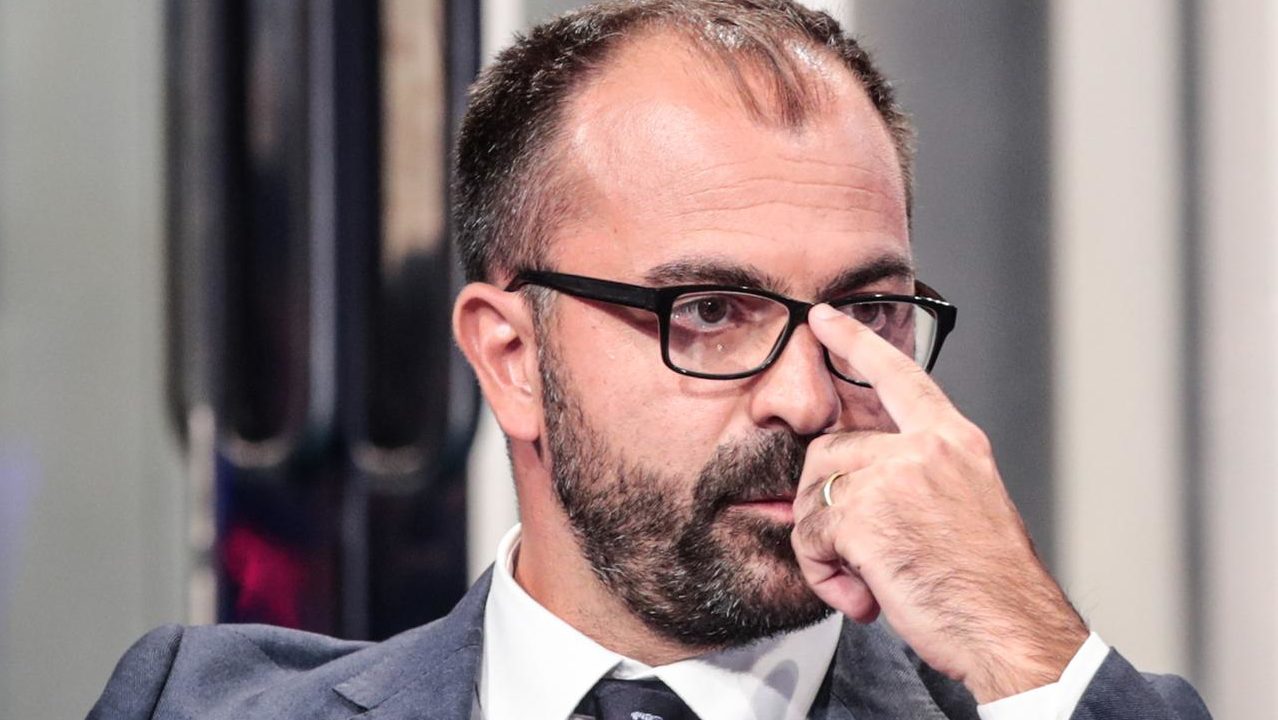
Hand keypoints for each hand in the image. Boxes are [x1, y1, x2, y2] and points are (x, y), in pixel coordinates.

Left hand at [791, 303, 1088, 702]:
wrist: (1010, 629)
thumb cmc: (989, 585)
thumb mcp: (965, 505)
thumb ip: (919, 477)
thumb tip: (857, 478)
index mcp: (954, 441)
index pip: (899, 375)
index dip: (857, 342)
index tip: (825, 317)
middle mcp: (925, 448)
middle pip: (829, 448)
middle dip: (824, 502)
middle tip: (855, 554)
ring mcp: (894, 477)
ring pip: (812, 493)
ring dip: (824, 545)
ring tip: (865, 580)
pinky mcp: (865, 515)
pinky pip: (810, 536)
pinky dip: (823, 573)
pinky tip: (862, 595)